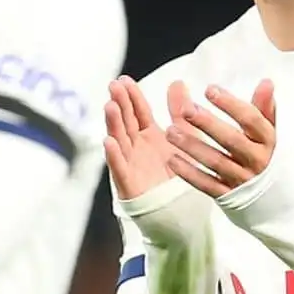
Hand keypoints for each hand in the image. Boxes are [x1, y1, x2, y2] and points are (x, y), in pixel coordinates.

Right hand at [103, 77, 201, 199]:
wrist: (181, 214)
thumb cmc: (178, 177)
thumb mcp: (184, 138)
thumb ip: (180, 112)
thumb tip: (177, 82)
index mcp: (149, 136)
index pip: (138, 112)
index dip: (131, 96)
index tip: (124, 79)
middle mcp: (137, 148)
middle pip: (126, 122)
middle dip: (119, 103)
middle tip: (114, 86)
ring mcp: (131, 165)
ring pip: (119, 141)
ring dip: (113, 124)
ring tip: (110, 106)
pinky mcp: (129, 184)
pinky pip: (120, 168)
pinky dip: (114, 155)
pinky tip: (108, 141)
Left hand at [164, 80, 277, 198]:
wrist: (269, 197)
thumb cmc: (261, 154)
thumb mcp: (266, 131)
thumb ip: (263, 107)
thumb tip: (266, 82)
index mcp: (266, 140)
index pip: (250, 119)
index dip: (231, 104)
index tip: (210, 90)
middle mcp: (256, 160)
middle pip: (231, 140)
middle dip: (207, 124)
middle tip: (186, 109)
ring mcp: (242, 179)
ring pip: (215, 162)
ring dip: (192, 146)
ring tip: (171, 132)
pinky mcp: (227, 195)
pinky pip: (206, 184)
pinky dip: (189, 173)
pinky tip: (172, 159)